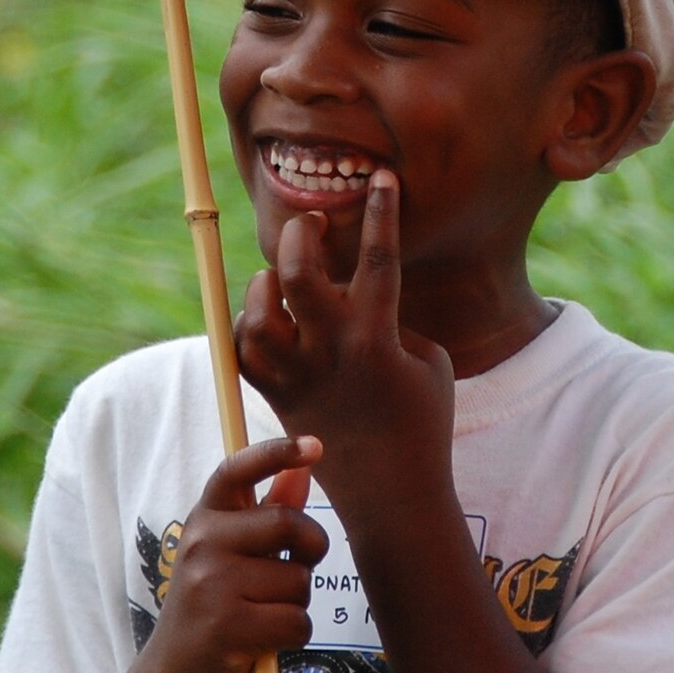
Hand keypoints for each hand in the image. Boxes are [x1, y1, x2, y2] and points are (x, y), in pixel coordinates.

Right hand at [131, 435, 328, 672]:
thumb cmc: (213, 608)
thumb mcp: (231, 556)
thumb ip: (268, 513)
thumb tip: (302, 471)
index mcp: (205, 520)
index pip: (237, 472)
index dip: (276, 453)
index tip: (313, 446)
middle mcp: (201, 544)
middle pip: (288, 525)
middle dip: (311, 548)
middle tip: (297, 570)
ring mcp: (210, 585)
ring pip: (299, 581)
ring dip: (295, 604)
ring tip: (261, 617)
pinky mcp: (226, 627)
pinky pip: (296, 621)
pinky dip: (292, 636)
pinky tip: (262, 643)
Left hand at [234, 172, 454, 496]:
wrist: (392, 495)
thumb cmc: (423, 423)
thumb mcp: (429, 361)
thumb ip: (394, 321)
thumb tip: (360, 296)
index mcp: (377, 340)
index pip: (379, 261)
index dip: (381, 213)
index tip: (379, 178)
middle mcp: (330, 354)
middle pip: (297, 275)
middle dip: (300, 236)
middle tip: (312, 225)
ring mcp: (297, 377)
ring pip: (257, 313)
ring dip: (266, 283)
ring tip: (281, 275)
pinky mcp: (277, 398)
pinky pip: (244, 351)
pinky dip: (249, 325)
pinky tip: (266, 315)